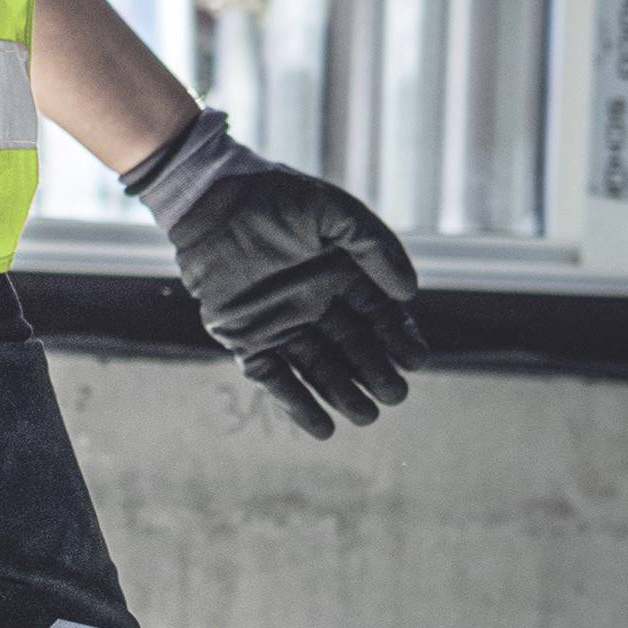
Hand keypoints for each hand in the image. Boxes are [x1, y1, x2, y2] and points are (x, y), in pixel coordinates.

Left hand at [123, 110, 425, 437]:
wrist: (212, 200)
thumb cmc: (276, 198)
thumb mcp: (335, 213)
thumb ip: (374, 246)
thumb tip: (409, 292)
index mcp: (342, 276)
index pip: (380, 317)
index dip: (399, 339)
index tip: (415, 359)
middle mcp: (316, 305)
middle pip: (354, 349)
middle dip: (376, 373)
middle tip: (395, 394)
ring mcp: (282, 325)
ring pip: (320, 370)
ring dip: (343, 395)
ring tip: (366, 416)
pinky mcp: (247, 339)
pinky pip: (275, 378)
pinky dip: (296, 404)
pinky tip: (323, 428)